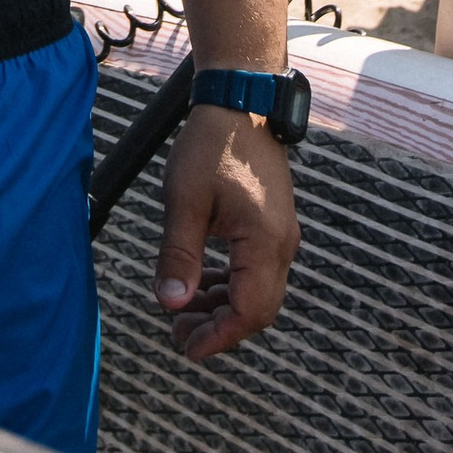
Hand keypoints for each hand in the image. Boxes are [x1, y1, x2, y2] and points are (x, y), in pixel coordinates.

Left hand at [155, 105, 297, 359]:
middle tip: (176, 331)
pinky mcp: (273, 227)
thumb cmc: (211, 146)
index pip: (250, 312)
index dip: (219, 338)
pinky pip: (256, 271)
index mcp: (265, 243)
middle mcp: (282, 245)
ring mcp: (281, 236)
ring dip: (221, 307)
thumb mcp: (184, 201)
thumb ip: (179, 256)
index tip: (186, 349)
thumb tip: (170, 304)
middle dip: (218, 327)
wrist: (240, 104)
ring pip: (257, 292)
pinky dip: (229, 285)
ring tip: (181, 309)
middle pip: (258, 309)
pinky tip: (200, 282)